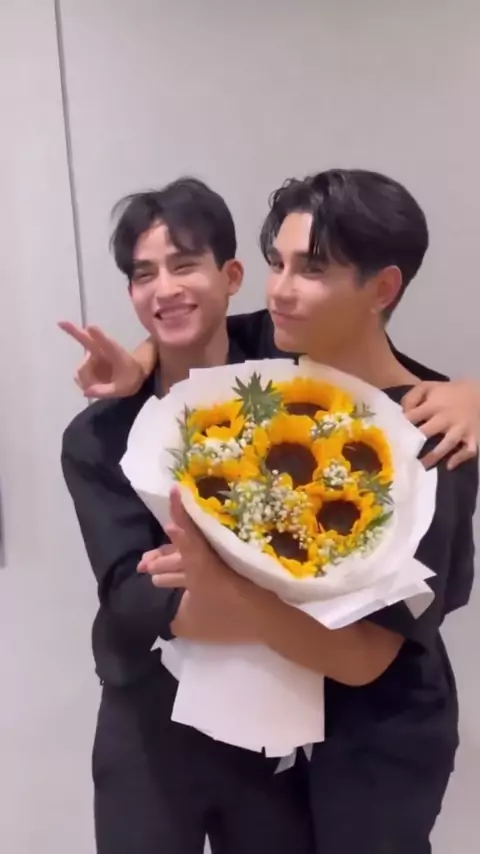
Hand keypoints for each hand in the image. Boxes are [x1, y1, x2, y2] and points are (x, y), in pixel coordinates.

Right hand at [58, 321, 145, 397]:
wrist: (132, 374)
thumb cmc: (131, 377)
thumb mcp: (123, 388)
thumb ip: (106, 391)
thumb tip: (85, 392)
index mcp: (114, 351)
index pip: (106, 343)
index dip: (99, 336)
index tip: (91, 327)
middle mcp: (100, 350)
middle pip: (84, 340)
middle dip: (72, 331)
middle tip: (61, 322)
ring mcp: (91, 356)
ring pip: (81, 372)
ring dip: (88, 382)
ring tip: (103, 386)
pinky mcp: (86, 363)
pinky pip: (80, 377)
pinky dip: (85, 384)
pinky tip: (96, 384)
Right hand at [139, 489, 258, 642]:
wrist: (268, 622)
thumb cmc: (226, 618)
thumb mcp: (188, 622)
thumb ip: (170, 613)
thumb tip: (161, 610)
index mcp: (200, 562)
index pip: (186, 531)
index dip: (179, 511)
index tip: (175, 489)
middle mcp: (209, 557)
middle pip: (182, 547)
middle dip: (161, 556)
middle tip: (142, 566)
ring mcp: (219, 565)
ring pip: (190, 560)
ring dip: (170, 566)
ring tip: (153, 577)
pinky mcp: (227, 574)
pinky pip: (200, 568)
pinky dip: (184, 574)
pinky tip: (170, 582)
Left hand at [403, 380, 478, 468]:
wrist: (479, 394)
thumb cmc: (448, 393)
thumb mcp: (428, 387)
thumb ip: (412, 397)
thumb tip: (403, 413)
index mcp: (434, 404)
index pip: (414, 416)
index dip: (402, 425)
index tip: (391, 435)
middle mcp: (447, 417)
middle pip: (428, 430)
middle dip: (415, 441)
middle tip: (402, 454)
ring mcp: (461, 428)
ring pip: (448, 443)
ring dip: (434, 455)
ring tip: (421, 466)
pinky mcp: (473, 437)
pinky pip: (468, 450)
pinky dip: (460, 458)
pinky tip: (449, 465)